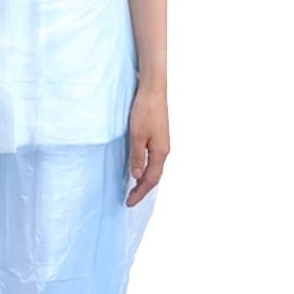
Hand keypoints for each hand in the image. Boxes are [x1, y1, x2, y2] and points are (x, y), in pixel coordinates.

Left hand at [125, 86, 169, 206]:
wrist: (153, 91)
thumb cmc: (145, 111)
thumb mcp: (136, 136)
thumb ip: (137, 157)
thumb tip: (137, 176)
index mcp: (160, 152)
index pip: (151, 180)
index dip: (140, 192)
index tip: (129, 202)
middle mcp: (164, 150)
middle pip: (155, 176)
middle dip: (143, 189)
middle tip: (129, 199)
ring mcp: (162, 143)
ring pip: (155, 168)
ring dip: (145, 180)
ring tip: (133, 189)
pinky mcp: (158, 137)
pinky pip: (153, 159)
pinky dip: (146, 169)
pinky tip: (139, 169)